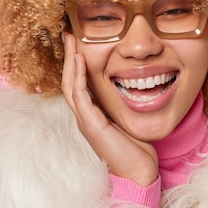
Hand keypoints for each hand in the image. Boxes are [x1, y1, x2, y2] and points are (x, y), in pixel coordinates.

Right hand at [61, 33, 158, 186]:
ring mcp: (86, 121)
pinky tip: (81, 60)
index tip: (78, 43)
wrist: (137, 173)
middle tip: (69, 35)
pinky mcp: (91, 125)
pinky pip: (80, 96)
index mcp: (92, 115)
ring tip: (71, 41)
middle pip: (70, 81)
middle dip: (70, 56)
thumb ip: (123, 106)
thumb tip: (133, 88)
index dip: (76, 63)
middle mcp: (85, 116)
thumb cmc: (136, 150)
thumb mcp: (128, 121)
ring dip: (71, 61)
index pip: (78, 84)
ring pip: (71, 85)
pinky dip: (79, 77)